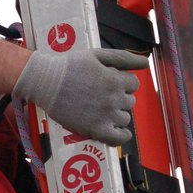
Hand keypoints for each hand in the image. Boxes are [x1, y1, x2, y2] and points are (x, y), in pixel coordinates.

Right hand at [14, 48, 147, 145]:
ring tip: (101, 110)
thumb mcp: (97, 55)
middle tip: (101, 96)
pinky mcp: (96, 129)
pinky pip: (118, 138)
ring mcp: (106, 115)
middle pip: (130, 102)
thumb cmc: (69, 66)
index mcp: (115, 79)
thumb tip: (146, 63)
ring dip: (117, 114)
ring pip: (125, 119)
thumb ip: (123, 58)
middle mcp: (114, 98)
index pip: (134, 84)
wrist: (46, 82)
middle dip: (119, 98)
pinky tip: (118, 131)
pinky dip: (121, 136)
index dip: (123, 83)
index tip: (110, 84)